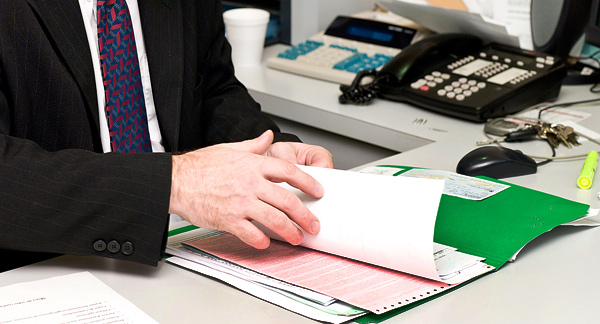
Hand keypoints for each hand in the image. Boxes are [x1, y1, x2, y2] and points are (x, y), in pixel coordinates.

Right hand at [169, 131, 323, 248]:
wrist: (175, 180)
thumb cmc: (199, 166)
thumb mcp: (229, 148)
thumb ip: (253, 145)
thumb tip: (268, 136)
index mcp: (253, 164)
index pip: (289, 172)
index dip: (308, 182)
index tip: (318, 191)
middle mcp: (250, 183)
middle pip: (287, 200)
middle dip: (305, 215)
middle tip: (313, 224)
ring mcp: (240, 202)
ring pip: (274, 219)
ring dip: (290, 231)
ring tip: (297, 237)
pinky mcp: (228, 219)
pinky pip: (251, 233)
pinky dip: (261, 240)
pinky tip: (266, 242)